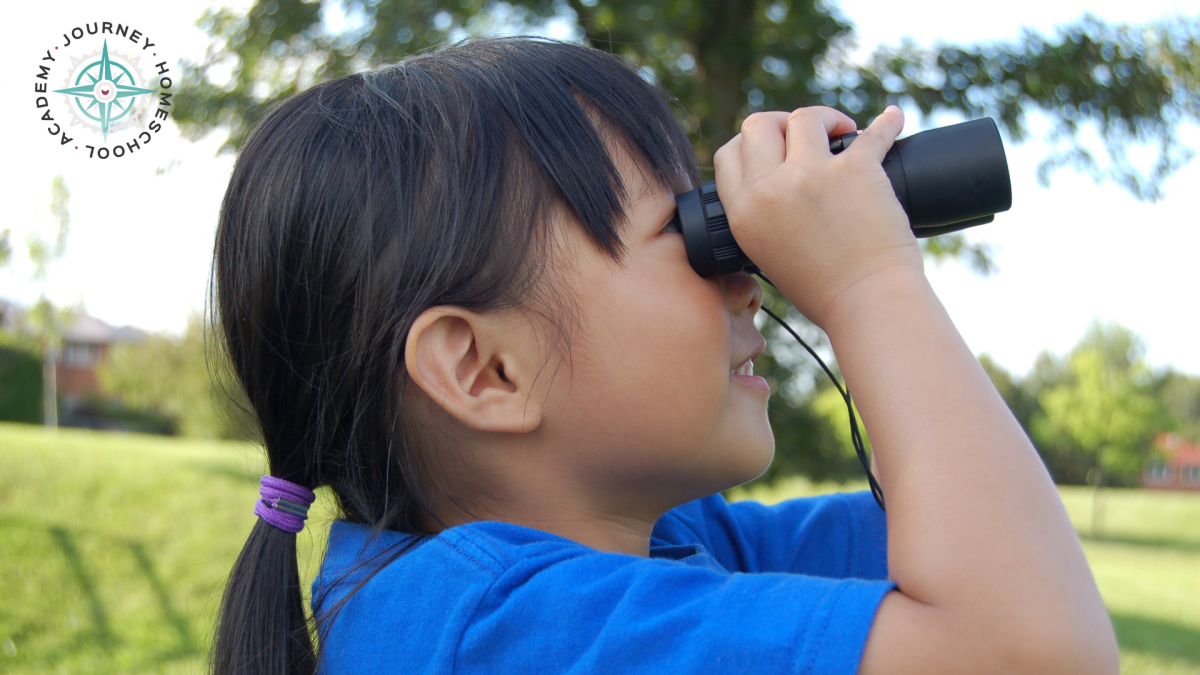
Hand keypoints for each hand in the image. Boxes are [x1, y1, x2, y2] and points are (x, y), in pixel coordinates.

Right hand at [712, 105, 921, 330]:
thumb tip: (778, 175)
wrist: (867, 305)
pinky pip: (873, 131)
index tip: (775, 147)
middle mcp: (770, 189)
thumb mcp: (767, 253)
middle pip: (760, 125)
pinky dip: (888, 122)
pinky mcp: (856, 170)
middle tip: (809, 136)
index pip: (729, 154)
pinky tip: (893, 118)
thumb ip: (762, 214)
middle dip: (782, 122)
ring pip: (805, 117)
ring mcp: (811, 175)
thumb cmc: (823, 289)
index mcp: (743, 213)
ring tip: (846, 131)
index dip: (752, 144)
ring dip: (826, 118)